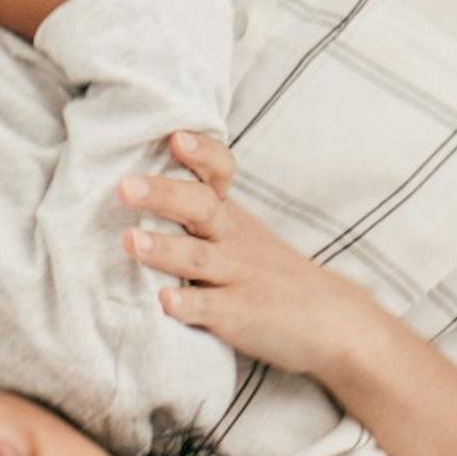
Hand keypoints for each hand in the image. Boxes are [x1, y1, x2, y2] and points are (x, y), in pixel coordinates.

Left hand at [119, 131, 390, 379]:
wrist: (331, 318)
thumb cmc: (270, 272)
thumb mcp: (241, 233)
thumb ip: (200, 211)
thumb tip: (135, 186)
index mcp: (229, 216)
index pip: (218, 172)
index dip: (200, 153)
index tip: (175, 136)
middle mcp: (232, 240)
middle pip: (200, 209)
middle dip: (163, 195)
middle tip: (126, 186)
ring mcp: (237, 277)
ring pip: (198, 258)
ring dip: (163, 249)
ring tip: (130, 241)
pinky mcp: (241, 315)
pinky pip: (212, 309)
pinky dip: (188, 305)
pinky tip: (164, 302)